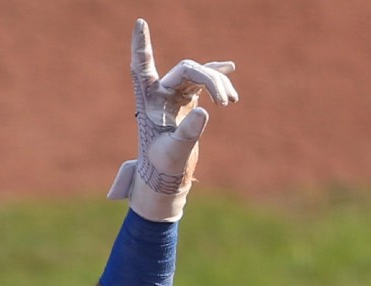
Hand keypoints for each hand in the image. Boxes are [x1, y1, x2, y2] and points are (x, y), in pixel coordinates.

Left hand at [107, 19, 237, 221]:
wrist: (165, 178)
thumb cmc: (162, 167)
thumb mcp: (174, 152)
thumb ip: (188, 133)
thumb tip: (205, 111)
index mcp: (148, 100)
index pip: (142, 66)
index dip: (141, 44)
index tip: (139, 22)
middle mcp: (160, 93)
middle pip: (187, 70)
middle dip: (210, 80)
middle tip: (227, 102)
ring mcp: (174, 95)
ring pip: (199, 75)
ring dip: (218, 83)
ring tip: (231, 101)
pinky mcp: (187, 102)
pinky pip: (204, 81)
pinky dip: (217, 76)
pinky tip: (230, 68)